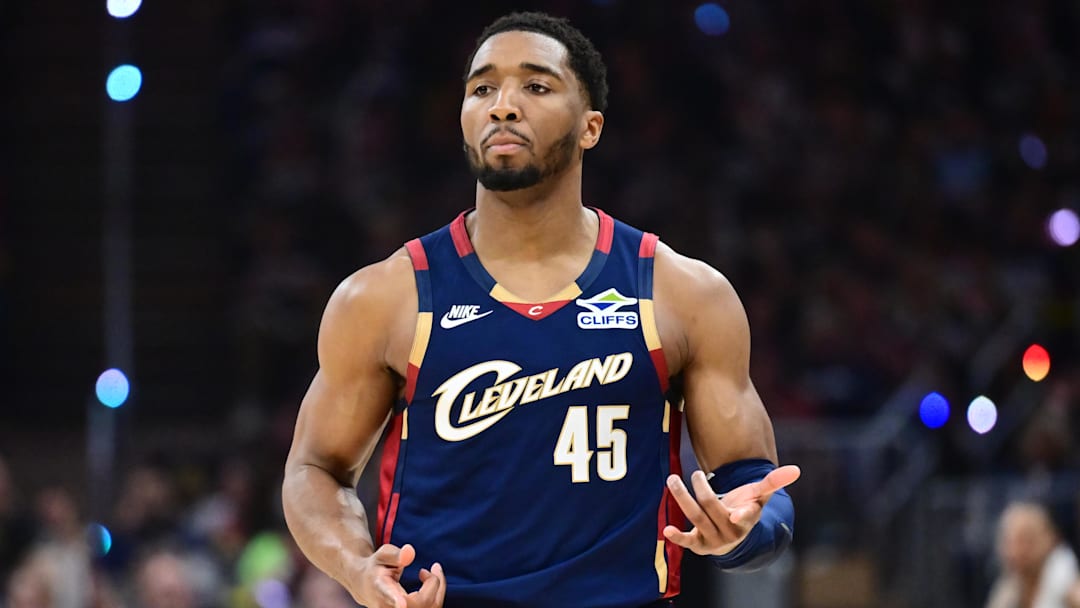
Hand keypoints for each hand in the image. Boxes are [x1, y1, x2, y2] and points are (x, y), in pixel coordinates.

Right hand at [347, 543, 445, 607]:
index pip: (388, 595)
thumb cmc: (376, 567)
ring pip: (430, 606)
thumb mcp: (382, 555)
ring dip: (438, 587)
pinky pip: (433, 607)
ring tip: (433, 570)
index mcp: (380, 588)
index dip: (395, 599)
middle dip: (433, 583)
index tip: (402, 603)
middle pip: (419, 602)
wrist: (365, 585)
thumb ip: (395, 554)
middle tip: (430, 568)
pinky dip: (437, 592)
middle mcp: (388, 605)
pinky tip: (431, 580)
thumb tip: (410, 552)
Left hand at [662, 465, 799, 555]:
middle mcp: (730, 531)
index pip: (746, 516)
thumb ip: (773, 482)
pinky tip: (666, 530)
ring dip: (682, 498)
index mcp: (746, 519)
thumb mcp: (758, 497)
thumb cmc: (744, 509)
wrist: (732, 536)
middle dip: (701, 488)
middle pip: (712, 507)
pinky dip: (677, 537)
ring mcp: (714, 539)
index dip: (742, 515)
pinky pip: (688, 541)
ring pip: (696, 517)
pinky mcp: (699, 545)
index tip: (736, 514)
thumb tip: (796, 469)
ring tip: (672, 479)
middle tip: (695, 474)